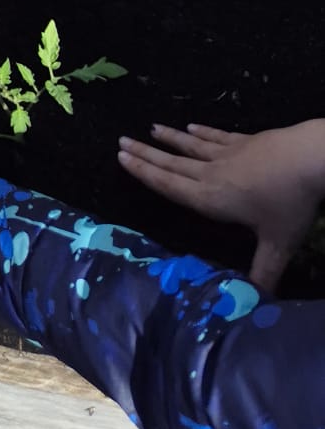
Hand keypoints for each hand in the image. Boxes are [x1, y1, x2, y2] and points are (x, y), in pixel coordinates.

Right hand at [120, 118, 324, 292]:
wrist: (308, 159)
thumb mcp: (277, 244)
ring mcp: (228, 154)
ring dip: (169, 139)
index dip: (145, 174)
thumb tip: (256, 303)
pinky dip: (201, 132)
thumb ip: (264, 273)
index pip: (170, 186)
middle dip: (146, 154)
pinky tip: (191, 126)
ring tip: (150, 129)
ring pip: (190, 146)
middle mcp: (212, 174)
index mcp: (212, 198)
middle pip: (173, 164)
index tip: (122, 159)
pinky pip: (216, 136)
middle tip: (122, 141)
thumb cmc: (289, 203)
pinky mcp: (244, 141)